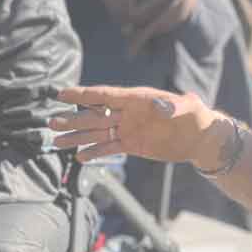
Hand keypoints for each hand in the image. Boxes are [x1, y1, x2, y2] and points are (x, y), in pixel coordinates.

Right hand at [49, 86, 226, 165]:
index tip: (61, 94)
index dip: (82, 95)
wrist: (200, 137)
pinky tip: (79, 157)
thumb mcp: (188, 107)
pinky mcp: (132, 145)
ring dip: (77, 137)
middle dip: (73, 119)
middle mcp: (127, 113)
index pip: (104, 95)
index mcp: (136, 99)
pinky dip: (94, 152)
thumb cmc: (195, 115)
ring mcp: (128, 129)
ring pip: (97, 133)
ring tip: (56, 142)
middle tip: (52, 123)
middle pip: (94, 115)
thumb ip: (175, 105)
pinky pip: (109, 148)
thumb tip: (165, 107)